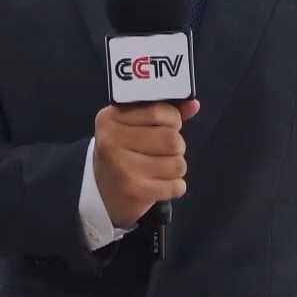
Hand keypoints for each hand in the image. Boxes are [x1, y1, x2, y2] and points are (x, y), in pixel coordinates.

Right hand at [93, 99, 200, 228]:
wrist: (103, 193)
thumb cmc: (124, 151)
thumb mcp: (135, 124)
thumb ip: (164, 111)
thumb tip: (193, 104)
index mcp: (110, 118)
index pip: (158, 111)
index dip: (172, 119)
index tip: (167, 126)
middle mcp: (112, 141)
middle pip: (171, 139)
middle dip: (176, 146)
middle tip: (162, 151)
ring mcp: (122, 168)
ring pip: (177, 164)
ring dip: (176, 168)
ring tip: (159, 169)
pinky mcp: (135, 192)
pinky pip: (177, 186)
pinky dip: (175, 186)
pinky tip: (159, 185)